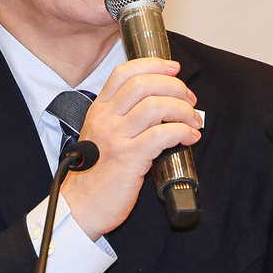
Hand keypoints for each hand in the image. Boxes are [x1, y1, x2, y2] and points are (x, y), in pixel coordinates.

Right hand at [60, 57, 201, 239]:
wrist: (80, 207)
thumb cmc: (94, 175)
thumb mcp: (99, 136)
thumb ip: (121, 118)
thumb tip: (159, 105)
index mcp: (98, 110)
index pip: (124, 73)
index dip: (152, 65)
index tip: (173, 68)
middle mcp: (106, 119)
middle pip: (143, 84)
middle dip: (174, 86)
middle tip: (189, 99)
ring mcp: (116, 138)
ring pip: (156, 106)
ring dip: (183, 110)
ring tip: (193, 121)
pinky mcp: (129, 158)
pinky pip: (162, 135)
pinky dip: (182, 131)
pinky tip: (189, 137)